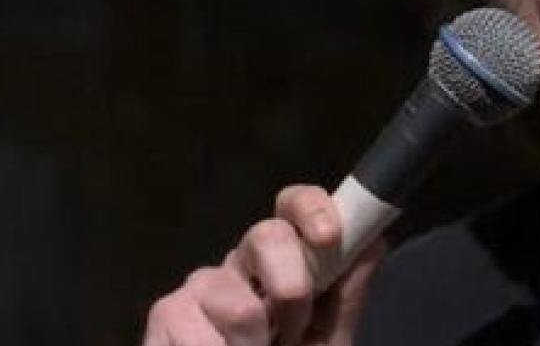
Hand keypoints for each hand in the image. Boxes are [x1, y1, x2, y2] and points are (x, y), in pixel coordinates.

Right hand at [143, 184, 386, 345]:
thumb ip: (347, 297)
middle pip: (265, 235)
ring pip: (232, 296)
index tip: (328, 236)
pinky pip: (190, 326)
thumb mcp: (329, 342)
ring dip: (253, 343)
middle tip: (293, 336)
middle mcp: (241, 265)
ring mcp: (199, 288)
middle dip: (291, 287)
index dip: (310, 208)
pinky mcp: (166, 315)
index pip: (293, 206)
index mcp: (285, 261)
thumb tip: (373, 242)